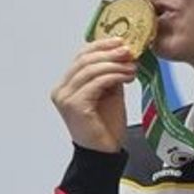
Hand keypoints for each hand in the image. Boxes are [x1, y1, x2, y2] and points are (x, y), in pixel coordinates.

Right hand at [50, 37, 136, 152]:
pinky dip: (114, 76)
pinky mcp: (76, 106)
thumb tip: (121, 53)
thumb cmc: (105, 126)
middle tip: (128, 50)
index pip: (81, 57)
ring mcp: (66, 98)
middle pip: (84, 60)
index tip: (120, 41)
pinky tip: (127, 76)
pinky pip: (96, 82)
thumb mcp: (109, 93)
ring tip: (132, 66)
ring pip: (91, 69)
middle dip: (109, 52)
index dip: (100, 45)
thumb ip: (109, 74)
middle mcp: (61, 90)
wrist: (105, 153)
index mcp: (66, 85)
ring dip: (115, 64)